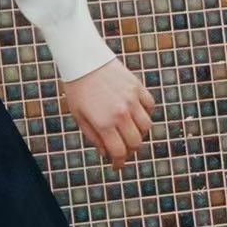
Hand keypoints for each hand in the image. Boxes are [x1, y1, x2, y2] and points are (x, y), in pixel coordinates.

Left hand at [60, 56, 155, 171]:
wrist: (84, 60)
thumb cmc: (77, 90)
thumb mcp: (79, 116)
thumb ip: (94, 137)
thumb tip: (107, 152)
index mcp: (104, 123)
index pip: (119, 151)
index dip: (119, 162)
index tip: (117, 166)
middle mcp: (121, 113)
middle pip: (135, 142)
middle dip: (129, 151)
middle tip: (123, 151)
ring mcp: (132, 100)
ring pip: (146, 126)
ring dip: (139, 134)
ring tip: (129, 133)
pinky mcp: (138, 87)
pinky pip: (149, 106)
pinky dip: (145, 114)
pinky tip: (136, 115)